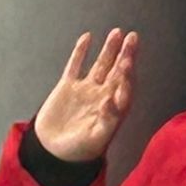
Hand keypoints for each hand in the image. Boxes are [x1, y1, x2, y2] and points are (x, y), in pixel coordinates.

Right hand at [33, 29, 137, 164]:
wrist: (53, 153)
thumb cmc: (80, 150)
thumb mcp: (96, 138)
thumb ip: (107, 119)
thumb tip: (111, 100)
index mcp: (114, 107)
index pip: (125, 85)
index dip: (128, 73)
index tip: (128, 61)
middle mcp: (102, 94)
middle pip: (117, 70)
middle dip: (125, 54)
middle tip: (132, 37)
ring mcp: (86, 89)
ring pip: (101, 64)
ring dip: (109, 49)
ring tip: (117, 32)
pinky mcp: (67, 87)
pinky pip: (76, 65)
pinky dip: (81, 52)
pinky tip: (87, 38)